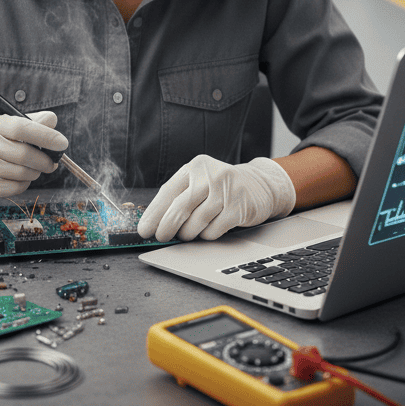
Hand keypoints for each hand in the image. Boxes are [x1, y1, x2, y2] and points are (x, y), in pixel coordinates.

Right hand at [0, 111, 66, 207]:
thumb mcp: (1, 128)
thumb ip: (28, 123)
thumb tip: (51, 120)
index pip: (20, 127)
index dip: (45, 136)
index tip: (62, 143)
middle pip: (22, 154)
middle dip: (44, 160)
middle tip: (52, 162)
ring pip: (19, 173)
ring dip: (34, 172)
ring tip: (35, 169)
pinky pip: (12, 188)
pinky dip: (23, 184)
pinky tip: (21, 179)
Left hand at [137, 155, 295, 241]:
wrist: (260, 186)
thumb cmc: (221, 188)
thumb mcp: (200, 183)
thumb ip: (180, 197)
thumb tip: (155, 223)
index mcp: (194, 168)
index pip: (168, 192)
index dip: (153, 213)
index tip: (144, 229)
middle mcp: (209, 175)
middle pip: (180, 207)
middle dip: (167, 227)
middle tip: (161, 237)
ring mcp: (225, 191)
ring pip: (196, 222)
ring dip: (188, 233)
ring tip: (189, 233)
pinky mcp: (238, 207)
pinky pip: (214, 230)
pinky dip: (207, 235)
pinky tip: (210, 229)